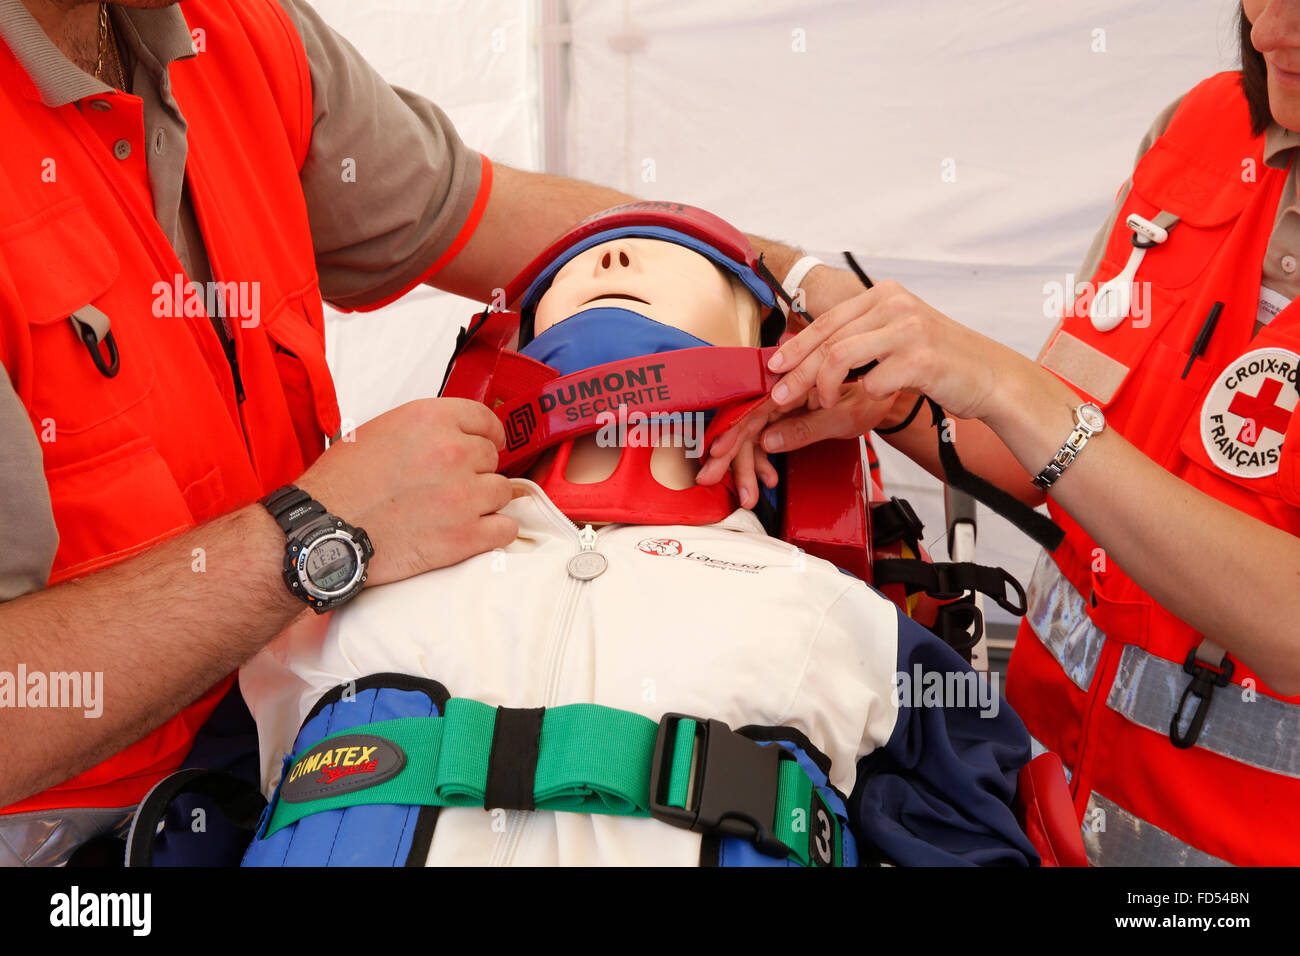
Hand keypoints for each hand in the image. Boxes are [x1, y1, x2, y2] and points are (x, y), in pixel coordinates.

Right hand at [297, 398, 516, 584]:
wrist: (325, 530)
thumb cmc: (342, 483)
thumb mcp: (380, 430)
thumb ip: (425, 429)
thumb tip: (454, 436)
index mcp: (430, 419)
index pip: (485, 419)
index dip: (489, 434)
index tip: (490, 443)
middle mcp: (452, 452)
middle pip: (492, 457)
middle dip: (477, 470)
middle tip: (453, 484)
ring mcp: (463, 495)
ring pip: (502, 491)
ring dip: (486, 500)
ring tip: (459, 509)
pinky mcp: (465, 536)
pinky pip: (505, 528)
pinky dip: (496, 531)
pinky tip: (479, 531)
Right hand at [696, 386, 896, 494]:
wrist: (886, 393)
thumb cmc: (870, 399)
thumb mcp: (844, 417)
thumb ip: (805, 429)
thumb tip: (768, 442)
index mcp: (792, 384)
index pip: (751, 408)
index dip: (731, 433)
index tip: (716, 457)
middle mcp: (781, 391)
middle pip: (745, 423)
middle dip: (729, 456)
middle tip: (711, 479)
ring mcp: (781, 405)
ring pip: (752, 436)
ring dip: (746, 466)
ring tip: (750, 495)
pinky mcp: (784, 416)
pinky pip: (764, 439)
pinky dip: (763, 461)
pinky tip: (769, 478)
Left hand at [767, 280, 1021, 422]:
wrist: (990, 376)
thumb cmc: (940, 362)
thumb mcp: (896, 337)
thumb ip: (859, 338)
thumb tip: (808, 357)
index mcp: (885, 295)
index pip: (826, 321)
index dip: (796, 346)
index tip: (774, 367)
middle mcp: (895, 305)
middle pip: (828, 340)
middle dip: (798, 372)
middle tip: (780, 396)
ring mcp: (908, 329)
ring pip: (840, 356)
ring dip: (823, 386)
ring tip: (823, 403)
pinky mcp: (919, 359)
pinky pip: (872, 381)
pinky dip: (865, 396)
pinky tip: (871, 401)